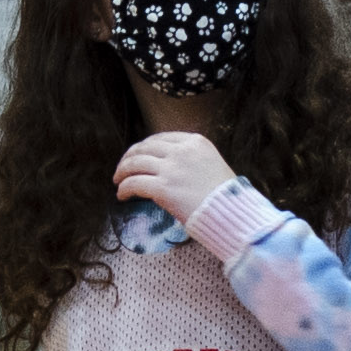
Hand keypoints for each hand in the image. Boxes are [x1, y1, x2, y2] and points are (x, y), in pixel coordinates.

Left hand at [112, 130, 239, 222]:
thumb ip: (193, 160)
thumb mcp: (213, 165)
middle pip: (145, 147)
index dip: (145, 146)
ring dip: (122, 171)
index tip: (138, 155)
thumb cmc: (227, 196)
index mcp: (195, 142)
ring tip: (118, 181)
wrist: (232, 213)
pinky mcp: (163, 188)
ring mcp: (171, 169)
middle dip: (130, 157)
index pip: (161, 138)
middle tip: (122, 168)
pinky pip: (134, 184)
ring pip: (135, 163)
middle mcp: (182, 151)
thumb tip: (171, 167)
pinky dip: (124, 189)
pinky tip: (122, 196)